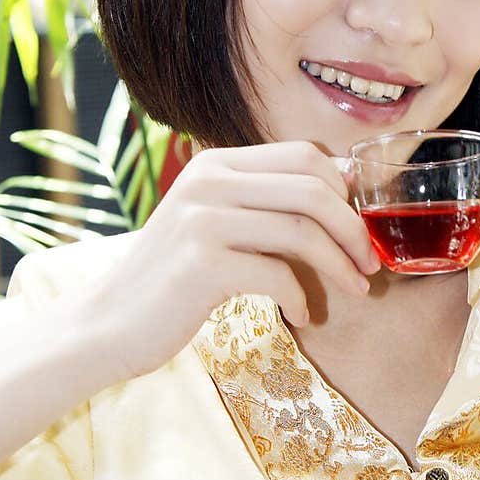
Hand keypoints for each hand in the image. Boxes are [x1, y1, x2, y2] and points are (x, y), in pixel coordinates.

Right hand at [87, 142, 380, 379]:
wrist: (109, 323)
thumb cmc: (175, 281)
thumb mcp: (215, 226)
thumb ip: (262, 207)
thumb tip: (340, 197)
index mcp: (217, 164)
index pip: (303, 156)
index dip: (345, 192)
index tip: (359, 231)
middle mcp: (209, 181)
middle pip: (313, 189)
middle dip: (354, 230)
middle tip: (369, 267)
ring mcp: (202, 219)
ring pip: (302, 231)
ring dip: (339, 267)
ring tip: (353, 292)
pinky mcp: (200, 264)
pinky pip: (277, 274)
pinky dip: (300, 298)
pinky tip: (301, 317)